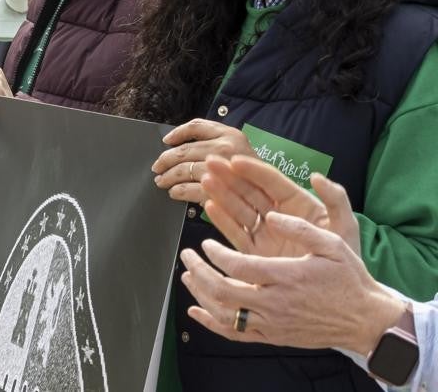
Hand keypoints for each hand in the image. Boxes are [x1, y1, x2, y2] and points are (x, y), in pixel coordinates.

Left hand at [153, 119, 254, 203]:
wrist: (271, 194)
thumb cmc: (251, 172)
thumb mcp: (237, 146)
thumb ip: (213, 140)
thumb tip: (175, 143)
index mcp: (230, 134)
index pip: (196, 126)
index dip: (178, 132)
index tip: (166, 140)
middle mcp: (226, 148)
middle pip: (184, 150)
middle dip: (165, 160)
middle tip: (157, 167)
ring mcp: (223, 170)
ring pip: (184, 170)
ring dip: (168, 177)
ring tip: (162, 181)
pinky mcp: (219, 190)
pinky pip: (190, 189)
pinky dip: (179, 191)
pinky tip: (174, 192)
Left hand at [180, 213, 404, 355]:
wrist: (366, 320)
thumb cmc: (349, 280)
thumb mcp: (332, 244)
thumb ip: (300, 228)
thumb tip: (271, 214)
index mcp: (287, 277)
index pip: (237, 266)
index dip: (215, 254)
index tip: (206, 243)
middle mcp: (276, 303)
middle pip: (223, 291)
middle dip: (199, 272)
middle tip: (186, 255)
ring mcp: (273, 323)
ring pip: (225, 314)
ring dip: (200, 295)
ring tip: (187, 276)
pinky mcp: (273, 337)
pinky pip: (236, 335)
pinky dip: (211, 324)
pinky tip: (195, 311)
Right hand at [202, 155, 360, 257]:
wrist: (338, 297)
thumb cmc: (347, 259)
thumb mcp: (345, 226)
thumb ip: (336, 200)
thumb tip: (317, 177)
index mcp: (299, 204)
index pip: (272, 182)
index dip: (253, 170)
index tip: (235, 160)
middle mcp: (278, 215)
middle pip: (249, 191)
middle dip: (229, 176)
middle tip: (211, 163)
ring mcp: (265, 233)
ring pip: (239, 209)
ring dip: (221, 194)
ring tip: (206, 181)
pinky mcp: (255, 252)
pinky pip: (236, 233)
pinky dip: (222, 220)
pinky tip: (210, 207)